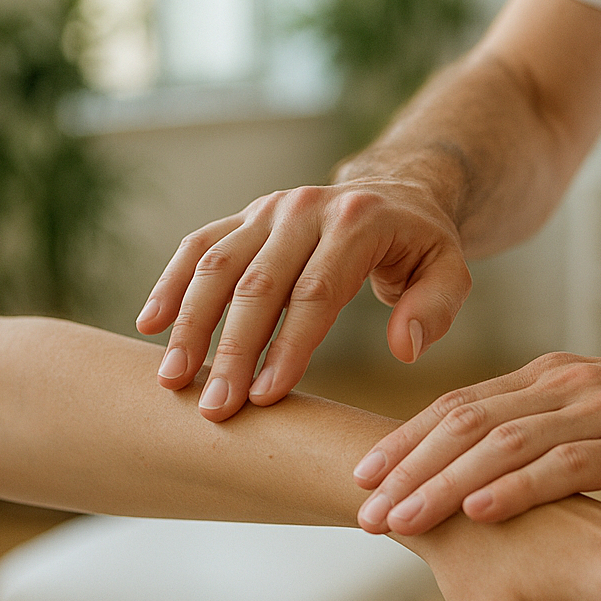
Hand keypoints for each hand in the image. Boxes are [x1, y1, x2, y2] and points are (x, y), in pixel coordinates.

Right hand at [137, 177, 472, 420]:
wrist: (393, 191)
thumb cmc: (421, 247)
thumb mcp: (451, 272)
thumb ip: (435, 309)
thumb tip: (405, 348)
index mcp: (356, 222)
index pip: (315, 292)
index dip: (288, 347)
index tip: (264, 398)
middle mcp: (304, 208)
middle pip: (258, 285)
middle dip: (231, 351)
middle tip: (213, 410)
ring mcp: (268, 209)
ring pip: (216, 265)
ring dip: (190, 324)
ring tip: (171, 381)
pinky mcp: (244, 217)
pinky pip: (198, 246)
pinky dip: (171, 284)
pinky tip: (149, 326)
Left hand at [354, 352, 600, 534]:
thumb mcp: (599, 422)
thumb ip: (545, 436)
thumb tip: (486, 470)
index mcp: (550, 380)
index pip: (460, 406)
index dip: (406, 439)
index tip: (360, 474)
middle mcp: (566, 386)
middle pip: (466, 421)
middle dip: (407, 465)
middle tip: (360, 505)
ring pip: (503, 442)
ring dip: (443, 482)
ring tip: (398, 518)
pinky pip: (565, 465)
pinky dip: (516, 488)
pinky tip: (478, 512)